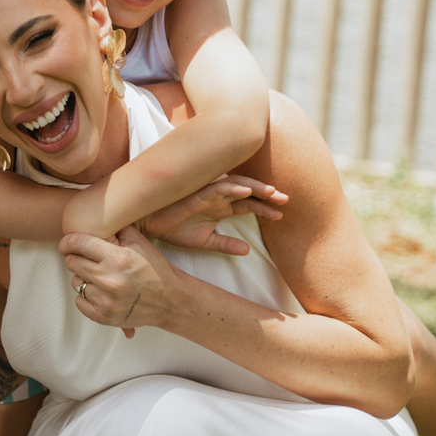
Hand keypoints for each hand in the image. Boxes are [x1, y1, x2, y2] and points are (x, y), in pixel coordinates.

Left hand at [59, 227, 182, 337]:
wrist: (170, 301)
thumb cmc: (154, 269)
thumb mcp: (139, 243)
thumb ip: (116, 229)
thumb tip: (91, 220)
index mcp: (117, 258)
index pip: (78, 243)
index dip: (67, 241)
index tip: (66, 243)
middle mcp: (109, 280)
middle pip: (72, 263)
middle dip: (76, 258)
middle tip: (87, 259)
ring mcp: (106, 301)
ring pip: (75, 283)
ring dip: (83, 278)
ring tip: (99, 277)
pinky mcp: (104, 316)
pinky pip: (79, 302)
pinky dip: (86, 297)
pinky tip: (99, 292)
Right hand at [139, 174, 287, 255]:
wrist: (149, 226)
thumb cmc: (174, 230)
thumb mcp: (205, 242)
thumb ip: (225, 244)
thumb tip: (248, 251)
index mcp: (220, 207)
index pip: (248, 204)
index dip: (265, 208)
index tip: (282, 214)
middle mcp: (217, 197)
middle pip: (247, 191)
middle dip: (267, 194)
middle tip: (286, 199)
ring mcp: (206, 193)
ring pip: (235, 184)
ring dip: (253, 187)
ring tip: (271, 192)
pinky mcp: (194, 194)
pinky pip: (215, 187)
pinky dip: (230, 188)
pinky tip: (244, 191)